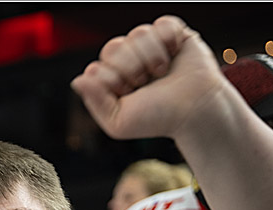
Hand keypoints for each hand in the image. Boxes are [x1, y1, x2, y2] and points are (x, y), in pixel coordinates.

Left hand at [70, 15, 226, 141]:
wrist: (195, 112)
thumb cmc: (158, 119)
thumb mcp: (118, 122)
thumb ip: (95, 101)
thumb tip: (77, 80)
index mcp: (112, 79)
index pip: (95, 69)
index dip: (111, 81)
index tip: (128, 94)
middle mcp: (128, 60)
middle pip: (113, 48)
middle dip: (130, 68)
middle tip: (145, 83)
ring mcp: (150, 46)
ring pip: (138, 34)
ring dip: (151, 57)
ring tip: (161, 73)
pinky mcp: (173, 34)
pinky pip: (162, 24)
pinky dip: (168, 41)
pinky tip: (174, 55)